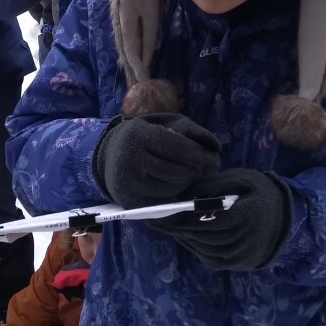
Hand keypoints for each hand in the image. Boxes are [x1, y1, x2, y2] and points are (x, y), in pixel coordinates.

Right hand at [91, 113, 220, 207]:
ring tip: (189, 173)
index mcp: (139, 136)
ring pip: (174, 188)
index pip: (177, 148)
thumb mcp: (164, 123)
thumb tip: (216, 146)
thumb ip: (191, 129)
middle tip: (209, 168)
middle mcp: (131, 161)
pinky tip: (175, 183)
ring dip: (188, 182)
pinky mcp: (132, 202)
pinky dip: (176, 194)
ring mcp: (130, 184)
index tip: (216, 160)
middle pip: (179, 172)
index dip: (200, 155)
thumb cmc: (145, 136)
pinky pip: (165, 201)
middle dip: (199, 171)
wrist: (109, 157)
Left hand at [150, 168, 292, 270]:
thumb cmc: (257, 192)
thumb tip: (181, 196)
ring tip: (159, 223)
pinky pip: (204, 253)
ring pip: (199, 245)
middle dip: (173, 226)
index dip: (181, 217)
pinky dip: (189, 242)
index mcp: (248, 215)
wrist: (283, 219)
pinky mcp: (231, 264)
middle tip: (149, 217)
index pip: (208, 219)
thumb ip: (212, 187)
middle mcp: (243, 240)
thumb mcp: (239, 179)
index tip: (158, 212)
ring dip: (179, 234)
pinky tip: (178, 231)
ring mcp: (237, 256)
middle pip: (200, 234)